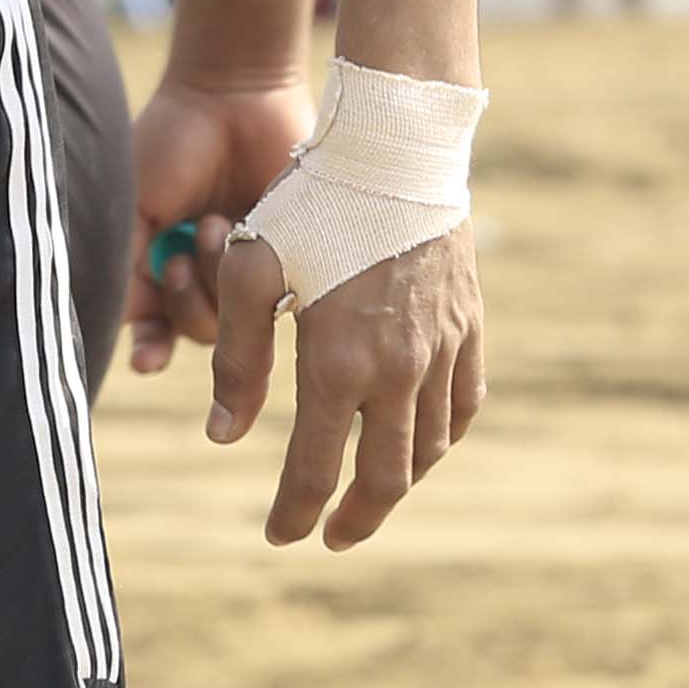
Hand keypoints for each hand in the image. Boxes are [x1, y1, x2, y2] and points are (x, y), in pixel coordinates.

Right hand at [121, 65, 314, 376]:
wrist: (233, 94)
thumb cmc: (173, 141)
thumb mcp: (135, 203)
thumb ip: (125, 262)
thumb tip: (119, 320)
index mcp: (158, 257)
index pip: (151, 322)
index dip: (149, 347)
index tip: (148, 359)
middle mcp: (201, 268)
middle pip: (192, 328)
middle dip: (182, 303)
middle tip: (179, 259)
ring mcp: (245, 262)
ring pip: (232, 318)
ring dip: (214, 281)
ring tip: (214, 225)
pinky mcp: (286, 253)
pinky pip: (273, 294)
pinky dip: (254, 284)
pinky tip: (236, 251)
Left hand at [205, 219, 484, 550]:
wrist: (394, 149)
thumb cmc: (309, 204)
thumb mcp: (249, 272)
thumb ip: (235, 359)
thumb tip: (221, 435)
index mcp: (337, 364)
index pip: (316, 471)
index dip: (294, 513)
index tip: (279, 536)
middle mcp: (397, 370)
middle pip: (385, 479)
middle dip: (356, 519)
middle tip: (332, 537)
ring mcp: (441, 350)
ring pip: (430, 448)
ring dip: (400, 482)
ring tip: (371, 492)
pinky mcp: (467, 326)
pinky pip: (464, 404)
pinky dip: (443, 437)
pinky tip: (423, 441)